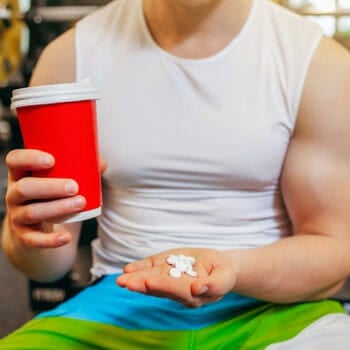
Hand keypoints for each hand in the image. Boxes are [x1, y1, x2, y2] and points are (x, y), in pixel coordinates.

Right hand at [5, 149, 85, 248]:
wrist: (35, 230)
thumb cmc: (49, 197)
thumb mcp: (57, 180)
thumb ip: (79, 169)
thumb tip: (102, 163)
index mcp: (21, 175)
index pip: (15, 160)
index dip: (29, 158)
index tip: (51, 160)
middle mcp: (14, 194)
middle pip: (24, 188)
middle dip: (50, 187)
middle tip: (74, 187)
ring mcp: (17, 216)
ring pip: (32, 212)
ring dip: (58, 208)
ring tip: (80, 203)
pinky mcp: (24, 236)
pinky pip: (34, 239)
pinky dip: (50, 240)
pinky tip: (66, 238)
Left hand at [117, 248, 236, 307]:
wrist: (216, 265)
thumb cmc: (222, 273)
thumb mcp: (224, 277)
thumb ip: (214, 285)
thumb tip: (197, 289)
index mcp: (192, 295)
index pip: (176, 290)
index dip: (163, 285)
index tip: (151, 281)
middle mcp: (177, 290)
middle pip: (158, 288)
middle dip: (142, 285)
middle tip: (127, 283)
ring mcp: (168, 278)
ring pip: (150, 278)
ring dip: (135, 278)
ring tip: (122, 279)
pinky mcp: (164, 268)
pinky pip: (150, 268)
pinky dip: (139, 268)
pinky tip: (128, 269)